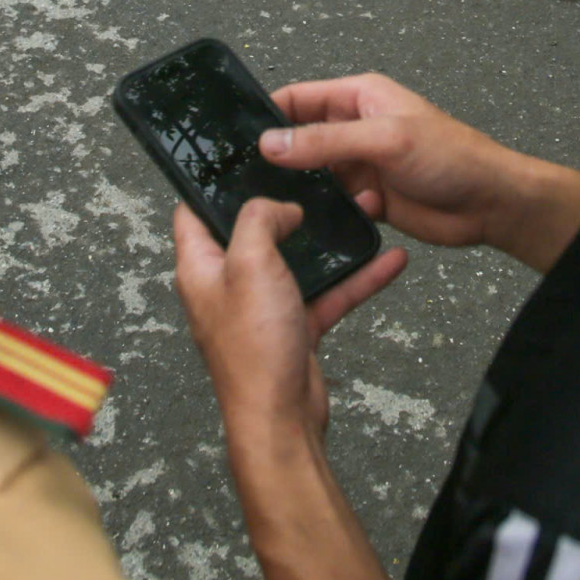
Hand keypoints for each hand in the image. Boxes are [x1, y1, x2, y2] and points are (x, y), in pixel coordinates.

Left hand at [173, 199, 406, 442]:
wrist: (282, 418)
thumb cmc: (254, 350)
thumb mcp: (249, 264)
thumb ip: (258, 221)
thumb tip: (276, 207)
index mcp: (201, 268)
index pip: (193, 213)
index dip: (211, 184)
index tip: (238, 161)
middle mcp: (227, 286)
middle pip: (251, 234)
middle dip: (281, 208)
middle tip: (308, 182)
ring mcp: (261, 308)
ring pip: (296, 262)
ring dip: (326, 242)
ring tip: (357, 213)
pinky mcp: (293, 329)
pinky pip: (326, 294)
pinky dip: (354, 279)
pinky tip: (386, 262)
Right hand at [263, 74, 579, 272]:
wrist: (491, 203)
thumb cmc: (452, 156)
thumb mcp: (386, 139)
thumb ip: (326, 141)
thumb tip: (271, 143)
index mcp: (359, 97)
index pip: (298, 98)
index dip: (267, 113)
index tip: (234, 136)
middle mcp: (354, 128)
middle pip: (300, 138)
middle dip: (277, 156)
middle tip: (242, 177)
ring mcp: (360, 165)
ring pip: (313, 174)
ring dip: (300, 188)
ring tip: (270, 203)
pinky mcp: (368, 198)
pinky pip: (332, 203)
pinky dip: (324, 211)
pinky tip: (315, 222)